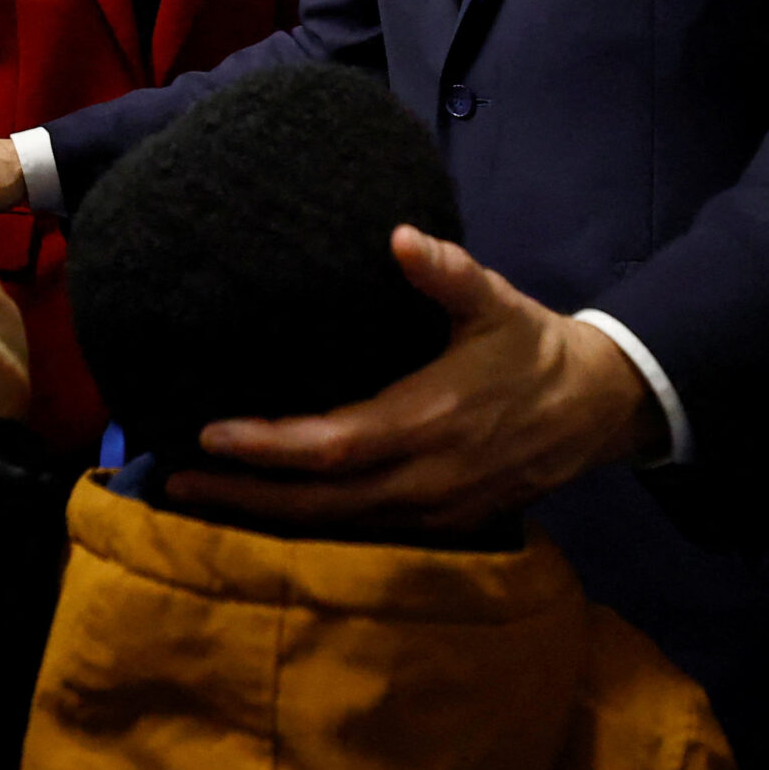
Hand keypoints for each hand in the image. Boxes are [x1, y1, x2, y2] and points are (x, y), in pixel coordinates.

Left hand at [166, 228, 660, 532]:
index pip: (333, 446)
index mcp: (429, 420)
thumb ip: (446, 271)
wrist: (595, 409)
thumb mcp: (495, 301)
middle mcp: (425, 479)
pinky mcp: (437, 524)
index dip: (268, 446)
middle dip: (242, 493)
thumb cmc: (531, 347)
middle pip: (317, 503)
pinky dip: (305, 523)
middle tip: (173, 477)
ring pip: (333, 526)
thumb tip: (399, 237)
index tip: (209, 432)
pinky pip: (357, 532)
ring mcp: (431, 511)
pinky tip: (264, 507)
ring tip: (200, 493)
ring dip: (264, 514)